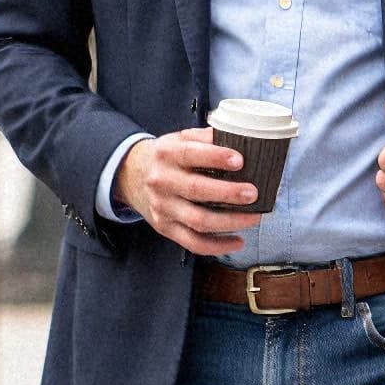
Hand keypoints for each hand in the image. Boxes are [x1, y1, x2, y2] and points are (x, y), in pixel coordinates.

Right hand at [115, 130, 261, 255]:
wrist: (130, 175)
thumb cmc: (168, 157)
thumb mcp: (180, 139)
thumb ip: (207, 138)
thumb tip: (242, 138)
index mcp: (167, 154)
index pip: (190, 154)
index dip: (216, 157)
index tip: (240, 160)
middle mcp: (162, 181)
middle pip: (197, 190)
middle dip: (229, 193)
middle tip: (254, 193)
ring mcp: (163, 207)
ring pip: (198, 220)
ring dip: (230, 222)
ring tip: (254, 217)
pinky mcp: (165, 227)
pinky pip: (193, 243)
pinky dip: (217, 246)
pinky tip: (238, 241)